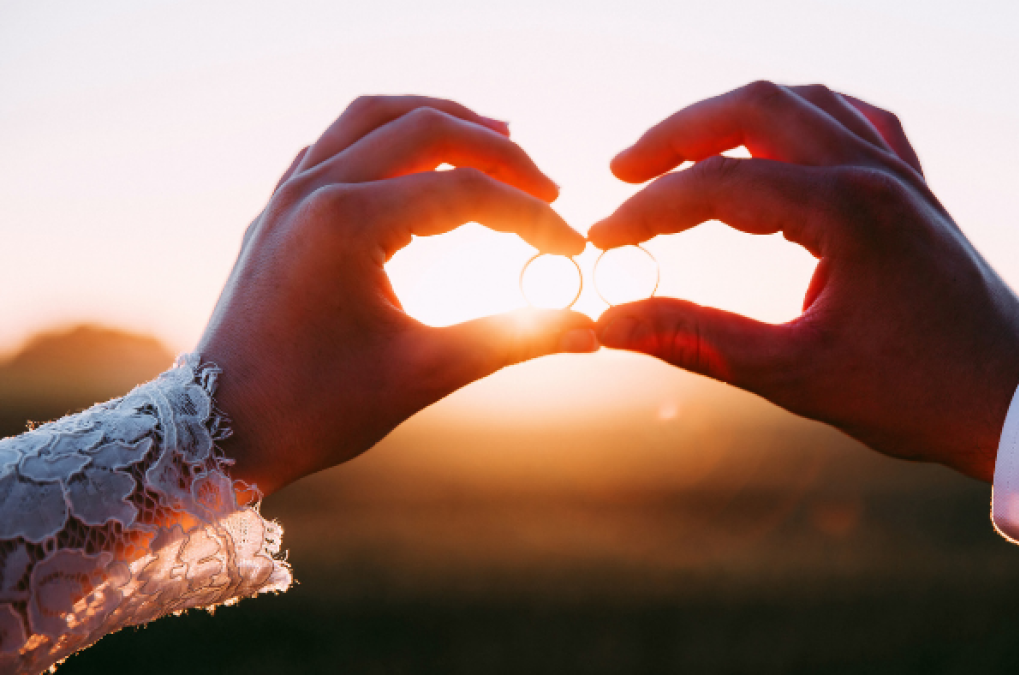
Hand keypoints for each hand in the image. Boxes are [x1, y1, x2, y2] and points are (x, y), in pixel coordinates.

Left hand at [199, 96, 596, 495]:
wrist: (220, 431)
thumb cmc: (315, 408)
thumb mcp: (423, 373)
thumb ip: (512, 340)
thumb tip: (590, 333)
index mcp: (347, 223)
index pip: (466, 194)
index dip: (531, 218)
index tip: (572, 249)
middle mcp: (314, 189)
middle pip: (426, 130)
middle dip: (498, 153)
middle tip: (547, 189)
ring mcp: (290, 191)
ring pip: (376, 116)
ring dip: (441, 121)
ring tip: (498, 138)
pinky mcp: (280, 206)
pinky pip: (339, 139)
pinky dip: (390, 135)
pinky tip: (420, 158)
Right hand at [588, 82, 1018, 481]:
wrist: (1015, 400)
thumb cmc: (916, 395)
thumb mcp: (794, 376)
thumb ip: (695, 342)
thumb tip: (610, 325)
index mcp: (845, 212)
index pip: (717, 186)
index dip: (646, 210)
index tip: (602, 240)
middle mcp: (873, 173)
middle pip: (754, 108)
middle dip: (677, 134)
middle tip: (622, 170)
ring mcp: (899, 172)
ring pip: (801, 101)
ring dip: (732, 118)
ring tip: (681, 155)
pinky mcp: (913, 188)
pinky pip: (852, 120)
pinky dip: (801, 119)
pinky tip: (779, 141)